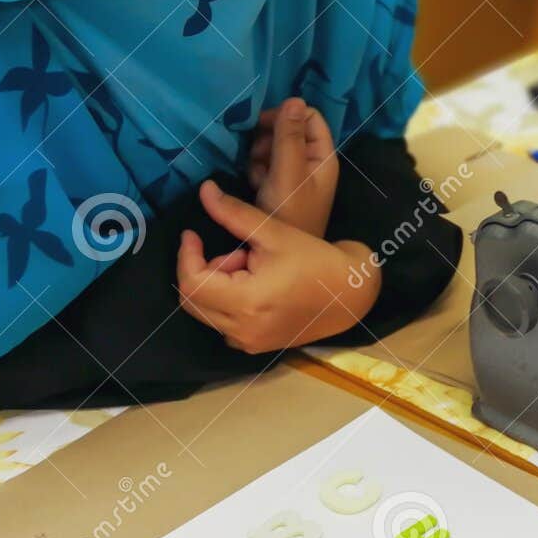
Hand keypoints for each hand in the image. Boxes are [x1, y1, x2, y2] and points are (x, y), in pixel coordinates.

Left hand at [176, 180, 377, 354]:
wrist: (351, 293)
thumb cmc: (316, 260)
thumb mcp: (273, 232)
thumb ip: (233, 214)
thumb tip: (204, 191)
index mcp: (246, 303)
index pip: (192, 283)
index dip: (187, 255)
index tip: (193, 233)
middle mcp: (242, 331)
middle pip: (192, 301)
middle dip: (204, 271)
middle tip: (237, 252)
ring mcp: (249, 343)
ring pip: (206, 313)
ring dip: (216, 287)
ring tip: (249, 268)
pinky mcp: (256, 346)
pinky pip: (223, 324)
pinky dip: (226, 304)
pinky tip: (252, 288)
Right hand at [247, 98, 338, 235]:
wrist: (277, 252)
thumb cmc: (288, 213)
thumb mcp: (288, 172)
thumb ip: (290, 136)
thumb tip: (294, 98)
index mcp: (322, 156)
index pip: (309, 116)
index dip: (286, 115)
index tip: (263, 125)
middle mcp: (311, 162)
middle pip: (288, 128)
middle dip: (269, 136)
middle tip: (258, 155)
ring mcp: (294, 174)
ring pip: (273, 145)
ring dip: (260, 154)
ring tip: (258, 174)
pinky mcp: (278, 185)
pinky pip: (265, 164)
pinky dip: (258, 169)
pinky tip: (255, 183)